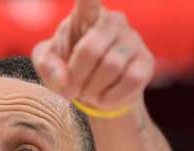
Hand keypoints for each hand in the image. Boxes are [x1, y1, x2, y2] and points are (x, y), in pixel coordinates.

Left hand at [31, 0, 154, 112]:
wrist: (95, 92)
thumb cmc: (68, 69)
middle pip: (90, 50)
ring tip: (87, 93)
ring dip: (93, 89)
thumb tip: (63, 77)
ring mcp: (133, 39)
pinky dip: (112, 97)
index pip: (88, 0)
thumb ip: (46, 65)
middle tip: (71, 91)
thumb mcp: (48, 66)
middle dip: (77, 77)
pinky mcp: (146, 61)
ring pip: (111, 68)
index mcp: (85, 14)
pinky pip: (130, 81)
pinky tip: (104, 98)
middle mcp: (113, 20)